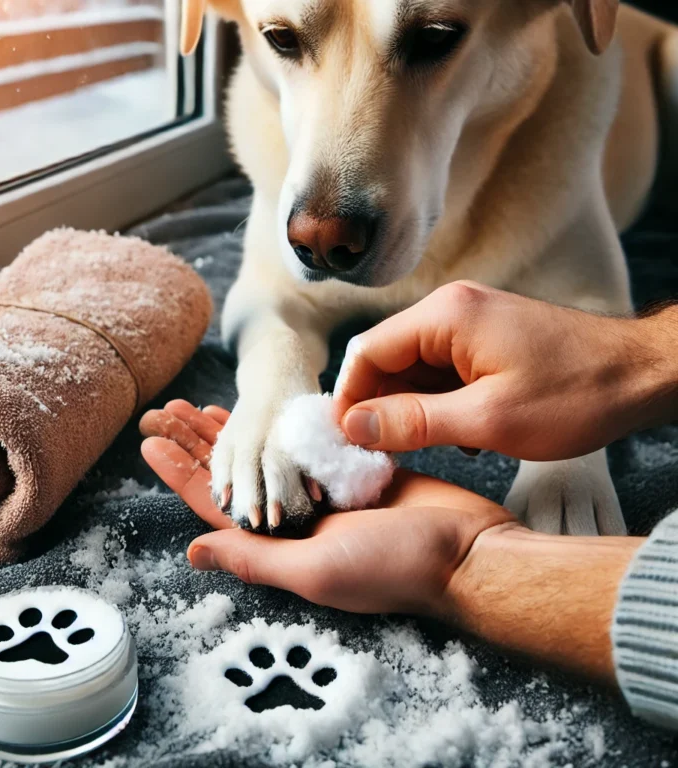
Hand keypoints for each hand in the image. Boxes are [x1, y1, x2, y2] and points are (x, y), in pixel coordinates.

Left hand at [140, 401, 514, 615]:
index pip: (217, 504)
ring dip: (237, 427)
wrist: (467, 548)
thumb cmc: (395, 566)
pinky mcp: (356, 467)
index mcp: (283, 543)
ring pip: (269, 453)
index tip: (149, 441)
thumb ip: (256, 560)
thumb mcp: (317, 569)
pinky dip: (285, 421)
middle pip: (237, 473)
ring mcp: (328, 490)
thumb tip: (191, 552)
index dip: (181, 473)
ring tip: (203, 402)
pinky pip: (309, 441)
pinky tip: (266, 402)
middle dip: (199, 443)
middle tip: (167, 409)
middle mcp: (299, 518)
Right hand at [333, 281, 666, 460]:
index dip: (348, 399)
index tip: (345, 442)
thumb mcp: (488, 420)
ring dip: (414, 410)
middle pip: (386, 360)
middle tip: (385, 454)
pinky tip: (464, 432)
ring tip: (439, 445)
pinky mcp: (485, 341)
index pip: (366, 353)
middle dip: (381, 408)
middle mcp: (450, 311)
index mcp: (445, 317)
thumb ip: (414, 422)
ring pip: (413, 370)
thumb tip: (353, 426)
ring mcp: (469, 324)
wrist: (644, 374)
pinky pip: (441, 372)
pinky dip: (441, 404)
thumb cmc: (578, 392)